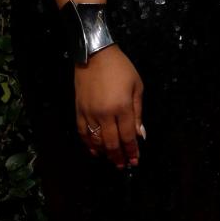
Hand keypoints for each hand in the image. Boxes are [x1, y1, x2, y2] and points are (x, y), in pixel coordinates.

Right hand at [74, 46, 143, 167]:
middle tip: (123, 166)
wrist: (95, 54)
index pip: (128, 137)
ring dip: (105, 153)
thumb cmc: (121, 68)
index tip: (135, 161)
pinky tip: (94, 151)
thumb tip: (140, 134)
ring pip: (96, 141)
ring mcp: (90, 113)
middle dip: (119, 157)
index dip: (131, 151)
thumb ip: (138, 112)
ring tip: (112, 160)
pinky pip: (83, 132)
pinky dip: (88, 144)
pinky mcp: (79, 110)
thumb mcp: (137, 86)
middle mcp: (105, 114)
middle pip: (112, 143)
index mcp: (122, 108)